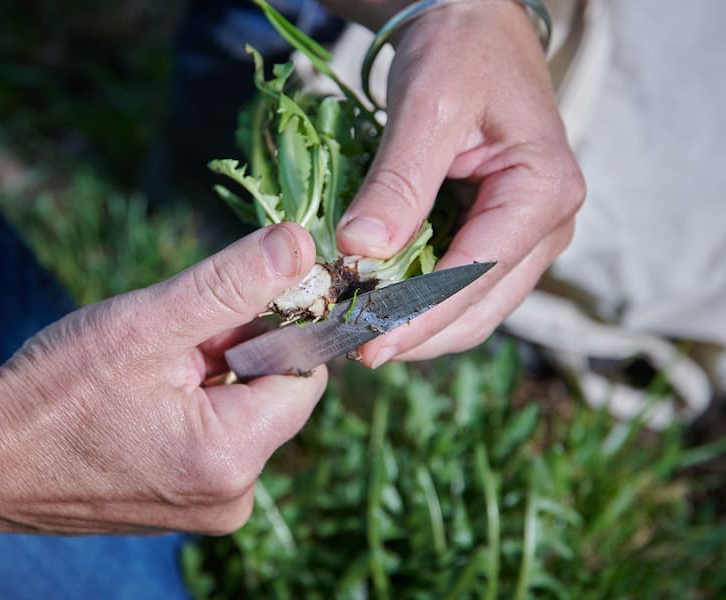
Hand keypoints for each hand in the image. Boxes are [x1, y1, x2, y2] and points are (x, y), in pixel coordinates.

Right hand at [0, 224, 324, 534]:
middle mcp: (232, 497)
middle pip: (273, 395)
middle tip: (170, 341)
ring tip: (146, 375)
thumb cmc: (54, 391)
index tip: (225, 306)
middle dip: (235, 353)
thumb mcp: (149, 322)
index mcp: (233, 457)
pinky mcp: (183, 505)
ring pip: (242, 414)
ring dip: (211, 379)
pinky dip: (193, 408)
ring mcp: (206, 507)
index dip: (275, 327)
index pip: (304, 372)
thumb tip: (302, 246)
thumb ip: (233, 282)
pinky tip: (142, 400)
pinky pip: (215, 440)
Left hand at [333, 0, 584, 365]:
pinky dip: (423, 305)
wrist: (474, 27)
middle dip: (417, 335)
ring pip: (474, 308)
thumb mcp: (427, 107)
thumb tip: (362, 251)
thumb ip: (399, 182)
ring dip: (419, 328)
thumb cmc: (458, 52)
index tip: (366, 344)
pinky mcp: (501, 235)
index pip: (477, 275)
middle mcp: (548, 225)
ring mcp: (528, 235)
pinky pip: (464, 287)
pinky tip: (381, 309)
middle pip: (480, 306)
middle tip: (352, 350)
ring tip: (360, 338)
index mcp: (544, 192)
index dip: (419, 317)